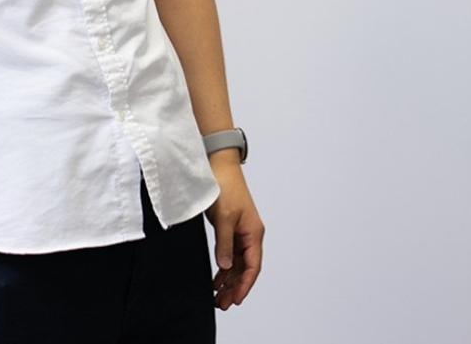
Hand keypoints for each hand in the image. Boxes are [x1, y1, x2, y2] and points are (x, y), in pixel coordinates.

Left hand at [205, 156, 264, 309]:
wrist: (220, 167)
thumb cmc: (226, 188)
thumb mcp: (224, 218)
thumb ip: (225, 244)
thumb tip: (226, 267)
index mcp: (254, 232)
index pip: (253, 265)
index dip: (245, 285)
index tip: (236, 300)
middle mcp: (250, 235)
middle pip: (246, 268)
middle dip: (236, 287)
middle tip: (223, 304)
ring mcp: (241, 232)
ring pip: (238, 264)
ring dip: (230, 280)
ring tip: (218, 297)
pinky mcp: (231, 230)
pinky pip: (231, 255)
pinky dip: (224, 269)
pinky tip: (217, 280)